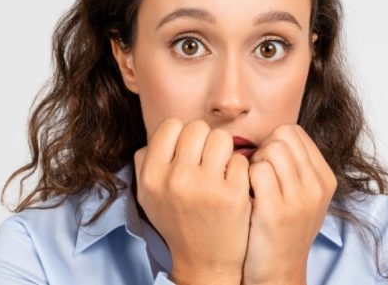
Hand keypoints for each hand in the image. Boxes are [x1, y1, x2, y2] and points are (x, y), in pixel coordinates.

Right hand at [134, 118, 250, 284]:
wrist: (203, 261)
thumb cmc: (177, 221)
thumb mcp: (148, 195)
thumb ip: (146, 161)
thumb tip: (162, 133)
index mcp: (152, 176)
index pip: (171, 125)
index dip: (182, 135)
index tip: (187, 152)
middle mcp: (176, 179)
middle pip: (197, 127)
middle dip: (204, 140)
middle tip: (206, 161)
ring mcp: (206, 187)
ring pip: (222, 138)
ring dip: (224, 151)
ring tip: (221, 170)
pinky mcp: (233, 195)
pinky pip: (241, 159)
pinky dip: (239, 169)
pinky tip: (233, 184)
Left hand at [242, 124, 336, 284]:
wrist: (277, 273)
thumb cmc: (282, 231)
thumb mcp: (303, 198)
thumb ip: (296, 167)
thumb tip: (272, 135)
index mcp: (325, 179)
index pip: (294, 132)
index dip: (274, 141)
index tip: (267, 164)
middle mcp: (317, 187)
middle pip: (282, 135)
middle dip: (263, 148)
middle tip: (256, 174)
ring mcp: (299, 199)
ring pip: (270, 149)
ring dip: (253, 162)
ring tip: (251, 184)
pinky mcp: (276, 211)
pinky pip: (256, 170)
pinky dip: (244, 177)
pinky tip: (245, 194)